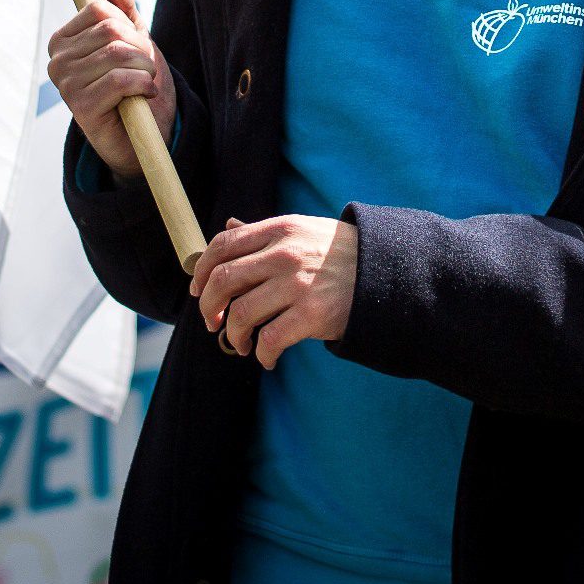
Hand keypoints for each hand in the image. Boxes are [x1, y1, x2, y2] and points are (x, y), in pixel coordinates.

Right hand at [45, 0, 171, 179]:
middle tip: (145, 68)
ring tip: (145, 83)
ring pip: (117, 53)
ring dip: (145, 68)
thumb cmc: (137, 85)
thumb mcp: (134, 41)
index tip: (135, 46)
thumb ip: (123, 12)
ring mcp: (65, 86)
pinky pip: (120, 80)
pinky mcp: (80, 108)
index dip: (128, 24)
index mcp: (64, 40)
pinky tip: (145, 96)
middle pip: (110, 29)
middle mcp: (57, 61)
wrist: (144, 135)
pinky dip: (143, 85)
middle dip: (141, 47)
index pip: (99, 8)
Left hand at [191, 214, 357, 368]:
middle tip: (212, 322)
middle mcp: (284, 254)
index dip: (202, 271)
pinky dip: (262, 353)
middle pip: (224, 280)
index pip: (223, 245)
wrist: (384, 272)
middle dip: (209, 307)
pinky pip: (270, 339)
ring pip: (242, 313)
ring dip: (234, 335)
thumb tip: (229, 226)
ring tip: (241, 344)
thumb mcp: (301, 231)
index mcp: (278, 230)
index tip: (199, 290)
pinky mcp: (312, 314)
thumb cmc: (338, 253)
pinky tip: (266, 357)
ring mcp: (297, 284)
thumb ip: (263, 232)